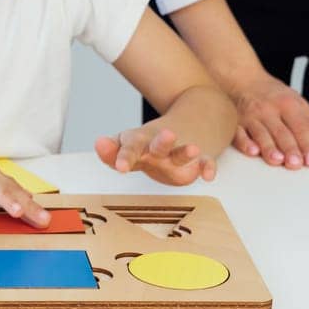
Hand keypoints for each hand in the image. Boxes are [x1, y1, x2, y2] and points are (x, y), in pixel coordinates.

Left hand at [96, 126, 216, 185]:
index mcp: (139, 143)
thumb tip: (99, 143)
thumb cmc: (143, 148)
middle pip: (159, 144)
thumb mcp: (126, 148)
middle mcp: (158, 147)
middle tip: (168, 135)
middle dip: (163, 141)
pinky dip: (207, 167)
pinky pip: (204, 162)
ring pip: (181, 152)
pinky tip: (208, 175)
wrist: (173, 133)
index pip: (130, 146)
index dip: (124, 155)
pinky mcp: (194, 162)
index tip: (120, 167)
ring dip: (186, 151)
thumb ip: (111, 152)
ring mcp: (177, 153)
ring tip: (193, 148)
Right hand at [228, 72, 308, 169]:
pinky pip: (239, 133)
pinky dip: (245, 142)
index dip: (307, 144)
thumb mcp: (296, 101)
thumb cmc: (271, 94)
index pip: (301, 127)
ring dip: (269, 148)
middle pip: (282, 132)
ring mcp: (252, 116)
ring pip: (262, 134)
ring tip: (278, 160)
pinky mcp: (236, 122)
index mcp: (288, 104)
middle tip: (297, 163)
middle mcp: (269, 110)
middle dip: (290, 148)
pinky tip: (252, 151)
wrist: (243, 78)